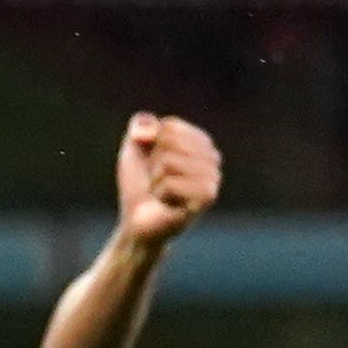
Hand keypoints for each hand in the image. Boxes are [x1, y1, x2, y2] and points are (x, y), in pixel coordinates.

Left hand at [114, 111, 222, 249]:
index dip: (151, 145)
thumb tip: (152, 131)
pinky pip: (170, 183)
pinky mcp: (207, 198)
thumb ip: (140, 125)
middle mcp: (212, 157)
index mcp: (200, 141)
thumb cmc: (140, 185)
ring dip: (155, 181)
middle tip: (158, 181)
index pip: (169, 126)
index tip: (154, 163)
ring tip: (162, 193)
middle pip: (168, 142)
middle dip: (153, 164)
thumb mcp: (134, 148)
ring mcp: (213, 177)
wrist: (138, 222)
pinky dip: (160, 194)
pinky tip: (168, 204)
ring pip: (168, 162)